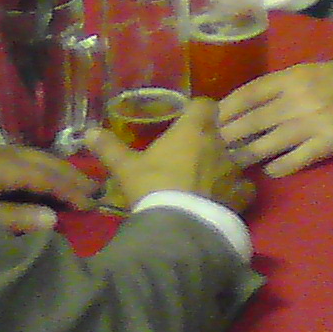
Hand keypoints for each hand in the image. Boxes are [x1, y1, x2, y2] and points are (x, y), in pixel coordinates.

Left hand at [0, 142, 96, 234]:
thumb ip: (14, 218)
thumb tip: (53, 217)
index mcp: (2, 165)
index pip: (46, 177)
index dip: (71, 191)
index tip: (94, 205)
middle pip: (43, 160)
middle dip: (71, 175)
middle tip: (98, 189)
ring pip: (32, 156)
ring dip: (56, 169)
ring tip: (77, 183)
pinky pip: (19, 158)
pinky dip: (38, 168)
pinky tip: (40, 178)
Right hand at [87, 98, 250, 212]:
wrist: (179, 228)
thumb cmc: (153, 187)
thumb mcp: (126, 168)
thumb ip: (109, 147)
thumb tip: (88, 132)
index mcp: (193, 129)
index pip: (205, 104)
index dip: (197, 110)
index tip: (186, 118)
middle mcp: (219, 144)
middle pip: (222, 130)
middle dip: (211, 136)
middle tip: (193, 148)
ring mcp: (234, 170)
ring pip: (236, 157)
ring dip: (225, 161)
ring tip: (210, 172)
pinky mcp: (242, 196)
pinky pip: (244, 186)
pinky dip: (237, 189)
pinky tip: (226, 195)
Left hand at [216, 45, 332, 174]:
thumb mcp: (313, 70)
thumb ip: (284, 85)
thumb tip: (253, 103)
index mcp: (292, 76)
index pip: (247, 94)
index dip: (225, 110)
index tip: (208, 121)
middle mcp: (297, 99)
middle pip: (251, 121)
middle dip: (227, 137)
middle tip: (209, 149)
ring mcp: (313, 123)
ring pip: (267, 144)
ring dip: (247, 155)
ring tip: (230, 164)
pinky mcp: (330, 144)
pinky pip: (295, 160)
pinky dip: (278, 167)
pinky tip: (269, 172)